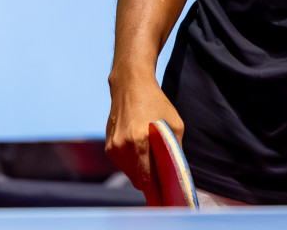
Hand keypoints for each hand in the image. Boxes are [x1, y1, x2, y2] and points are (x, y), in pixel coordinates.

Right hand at [105, 71, 184, 203]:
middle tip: (164, 182)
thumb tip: (177, 174)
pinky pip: (124, 165)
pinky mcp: (109, 146)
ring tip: (152, 159)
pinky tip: (140, 149)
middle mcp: (124, 146)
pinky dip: (133, 163)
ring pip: (131, 175)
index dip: (158, 192)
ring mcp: (114, 147)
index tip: (168, 200)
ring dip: (142, 173)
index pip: (148, 180)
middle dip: (152, 184)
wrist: (129, 85)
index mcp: (140, 141)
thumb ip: (175, 150)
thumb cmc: (156, 102)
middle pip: (139, 182)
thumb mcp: (174, 124)